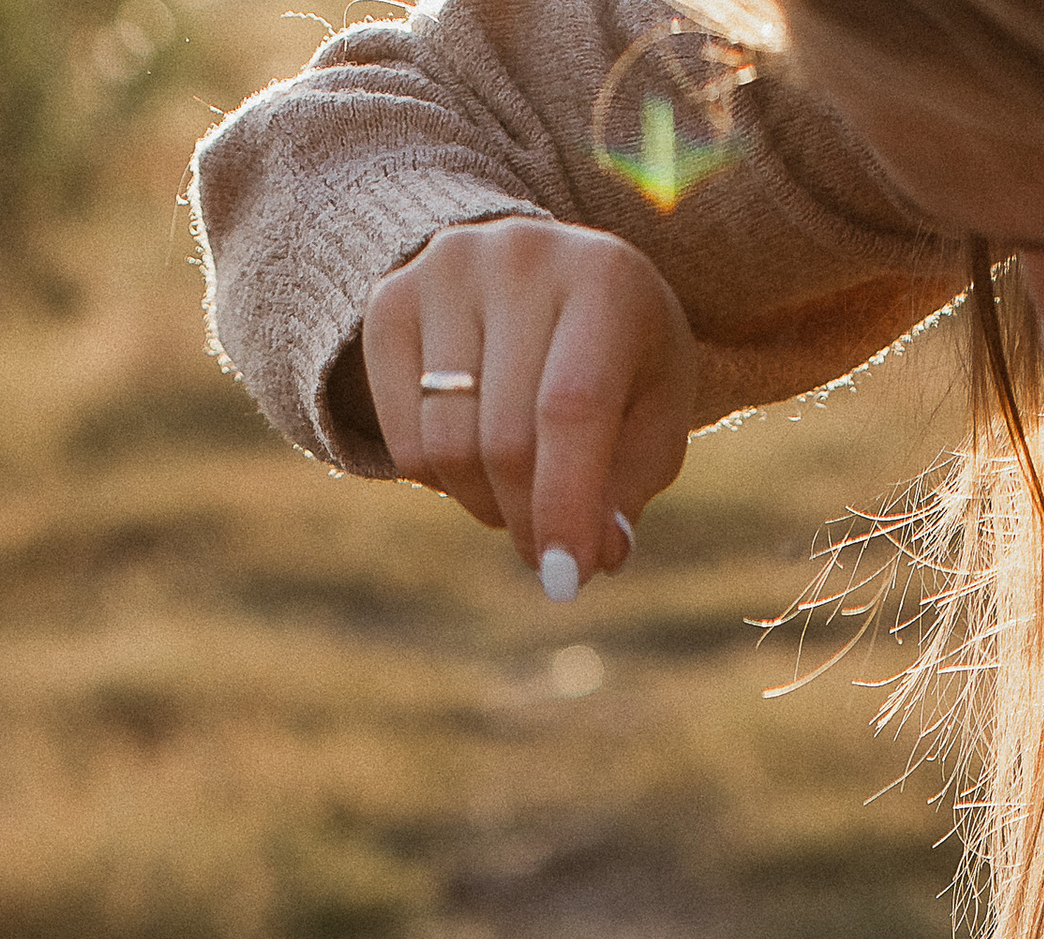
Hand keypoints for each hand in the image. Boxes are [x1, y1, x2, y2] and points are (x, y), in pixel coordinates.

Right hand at [361, 217, 696, 589]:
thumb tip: (594, 556)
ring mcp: (447, 269)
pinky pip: (404, 439)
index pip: (571, 408)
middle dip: (527, 521)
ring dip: (485, 504)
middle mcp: (521, 255)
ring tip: (517, 491)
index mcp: (604, 278)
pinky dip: (440, 480)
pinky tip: (474, 457)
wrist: (549, 276)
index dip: (565, 503)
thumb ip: (628, 491)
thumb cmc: (619, 363)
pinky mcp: (391, 298)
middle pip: (505, 439)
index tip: (565, 579)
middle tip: (548, 551)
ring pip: (447, 447)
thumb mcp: (652, 419)